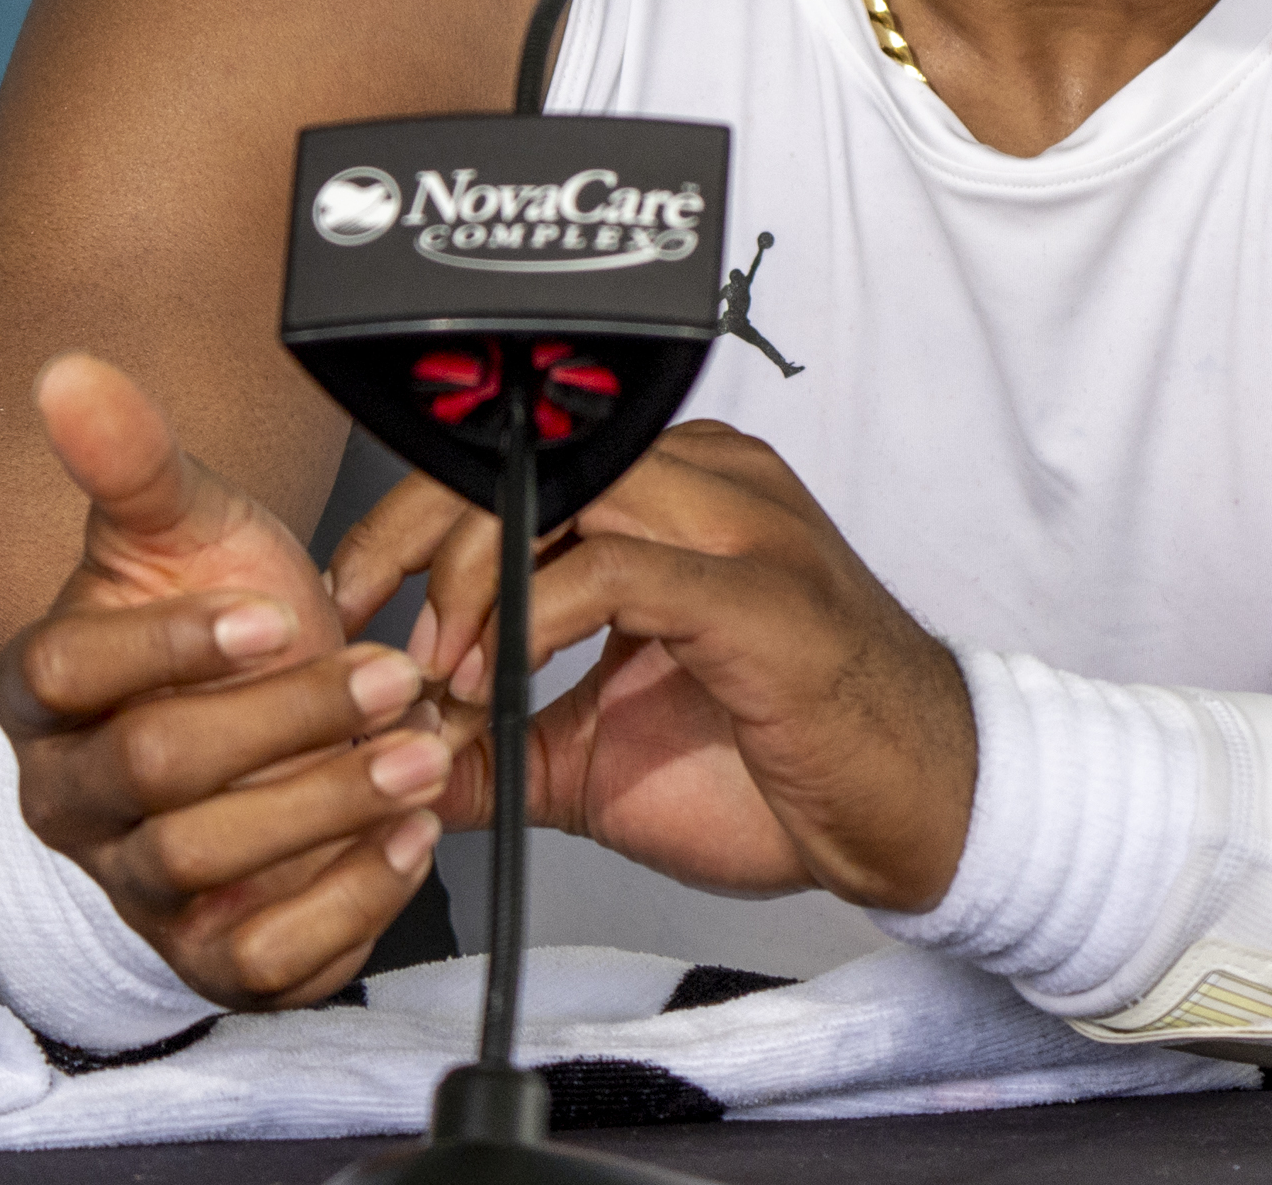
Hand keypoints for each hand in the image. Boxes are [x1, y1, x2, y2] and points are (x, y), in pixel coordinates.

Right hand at [0, 353, 449, 1006]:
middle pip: (151, 773)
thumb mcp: (189, 530)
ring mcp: (134, 885)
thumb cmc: (221, 623)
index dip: (169, 643)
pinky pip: (259, 961)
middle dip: (282, 722)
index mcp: (42, 691)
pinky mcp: (208, 955)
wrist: (267, 723)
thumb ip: (134, 458)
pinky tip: (406, 841)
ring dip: (326, 806)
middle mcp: (71, 799)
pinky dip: (341, 906)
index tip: (273, 613)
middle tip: (388, 677)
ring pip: (203, 867)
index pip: (68, 670)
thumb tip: (71, 372)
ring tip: (420, 751)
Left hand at [332, 421, 976, 912]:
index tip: (353, 596)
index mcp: (681, 495)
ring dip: (473, 577)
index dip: (415, 516)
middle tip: (364, 624)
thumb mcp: (601, 752)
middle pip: (531, 455)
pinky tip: (496, 680)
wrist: (918, 815)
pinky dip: (533, 621)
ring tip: (433, 667)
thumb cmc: (784, 769)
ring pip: (567, 493)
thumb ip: (501, 734)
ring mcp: (745, 530)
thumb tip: (391, 750)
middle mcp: (714, 484)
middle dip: (419, 533)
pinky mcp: (762, 598)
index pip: (523, 458)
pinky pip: (619, 569)